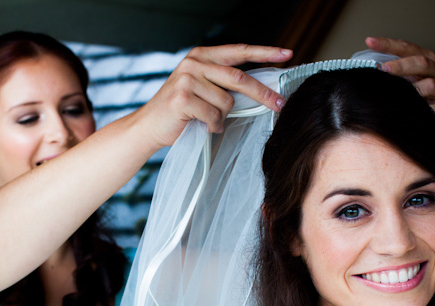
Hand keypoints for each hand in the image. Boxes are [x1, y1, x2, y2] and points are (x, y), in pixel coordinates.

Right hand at [131, 44, 292, 148]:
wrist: (148, 126)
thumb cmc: (179, 111)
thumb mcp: (201, 87)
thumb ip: (223, 82)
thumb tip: (259, 89)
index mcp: (201, 56)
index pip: (238, 51)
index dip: (264, 52)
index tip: (286, 54)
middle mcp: (194, 63)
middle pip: (238, 77)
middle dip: (262, 93)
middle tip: (280, 104)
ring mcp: (187, 79)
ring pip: (226, 102)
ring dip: (223, 117)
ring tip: (209, 121)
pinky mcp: (182, 98)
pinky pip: (213, 116)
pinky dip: (213, 126)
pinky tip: (202, 126)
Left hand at [366, 37, 434, 125]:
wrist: (425, 124)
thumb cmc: (408, 99)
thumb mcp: (398, 82)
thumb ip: (386, 73)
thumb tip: (359, 65)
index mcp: (426, 61)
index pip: (407, 48)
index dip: (389, 44)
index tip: (370, 41)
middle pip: (422, 62)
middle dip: (400, 65)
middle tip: (381, 69)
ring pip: (430, 85)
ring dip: (411, 89)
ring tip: (394, 93)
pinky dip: (425, 109)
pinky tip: (410, 111)